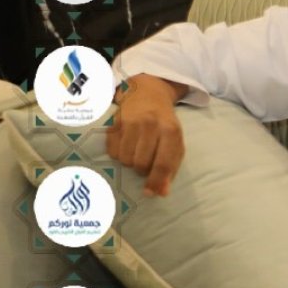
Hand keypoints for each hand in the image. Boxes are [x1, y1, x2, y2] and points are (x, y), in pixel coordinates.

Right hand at [104, 74, 188, 195]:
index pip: (163, 162)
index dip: (156, 181)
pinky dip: (118, 154)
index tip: (151, 193)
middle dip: (142, 170)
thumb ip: (171, 168)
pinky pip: (112, 151)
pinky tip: (125, 145)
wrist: (147, 94)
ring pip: (125, 159)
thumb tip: (161, 193)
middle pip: (141, 163)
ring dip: (130, 162)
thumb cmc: (165, 124)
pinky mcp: (115, 122)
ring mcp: (131, 122)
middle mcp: (150, 126)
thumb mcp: (175, 142)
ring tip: (136, 152)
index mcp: (170, 131)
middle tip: (145, 163)